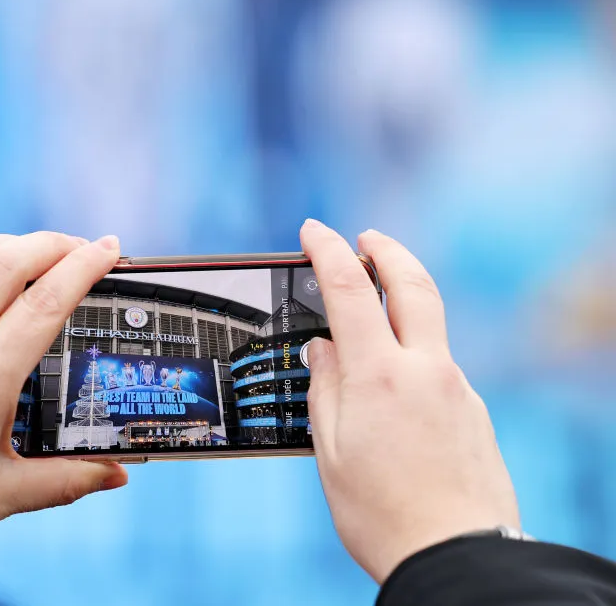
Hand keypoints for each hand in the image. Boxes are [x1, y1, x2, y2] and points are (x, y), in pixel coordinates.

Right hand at [301, 219, 519, 583]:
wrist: (456, 556)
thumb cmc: (383, 515)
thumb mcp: (331, 451)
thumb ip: (325, 389)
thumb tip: (323, 349)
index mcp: (380, 376)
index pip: (350, 290)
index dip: (327, 251)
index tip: (313, 231)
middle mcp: (425, 371)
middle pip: (413, 285)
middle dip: (388, 250)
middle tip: (366, 236)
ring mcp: (456, 389)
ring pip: (429, 326)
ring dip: (403, 302)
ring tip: (373, 311)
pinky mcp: (473, 412)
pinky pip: (439, 366)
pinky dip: (415, 354)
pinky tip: (395, 383)